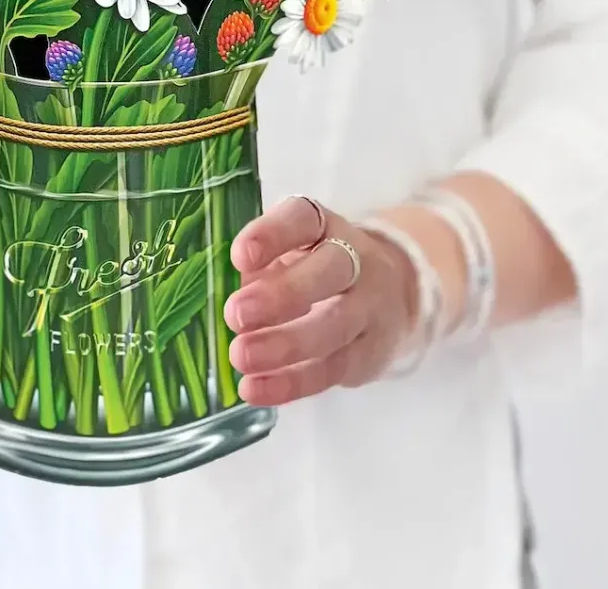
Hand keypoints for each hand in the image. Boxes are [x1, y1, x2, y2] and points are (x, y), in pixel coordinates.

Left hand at [224, 196, 416, 406]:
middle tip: (235, 315)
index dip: (271, 235)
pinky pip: (333, 369)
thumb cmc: (314, 267)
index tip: (239, 257)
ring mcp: (369, 307)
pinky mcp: (370, 352)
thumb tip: (217, 292)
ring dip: (284, 345)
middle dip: (282, 295)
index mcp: (324, 225)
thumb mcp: (289, 252)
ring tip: (241, 356)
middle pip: (330, 270)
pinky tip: (255, 388)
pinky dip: (292, 383)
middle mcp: (355, 259)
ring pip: (334, 326)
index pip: (302, 219)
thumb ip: (259, 267)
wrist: (390, 293)